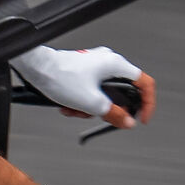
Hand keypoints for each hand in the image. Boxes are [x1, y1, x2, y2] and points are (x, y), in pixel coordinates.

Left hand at [10, 45, 154, 127]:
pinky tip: (69, 106)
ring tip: (77, 110)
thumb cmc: (61, 76)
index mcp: (115, 65)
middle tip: (103, 118)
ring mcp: (95, 66)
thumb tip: (127, 122)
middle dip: (109, 109)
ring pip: (104, 94)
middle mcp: (107, 62)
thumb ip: (114, 114)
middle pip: (122, 92)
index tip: (141, 118)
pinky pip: (90, 91)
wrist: (36, 68)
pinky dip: (82, 102)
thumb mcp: (91, 103)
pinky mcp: (83, 71)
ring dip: (91, 108)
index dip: (147, 103)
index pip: (144, 83)